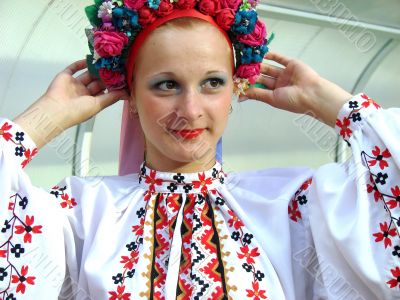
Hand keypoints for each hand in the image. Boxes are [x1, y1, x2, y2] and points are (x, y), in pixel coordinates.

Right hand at [14, 59, 128, 148]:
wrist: (55, 109)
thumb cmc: (77, 111)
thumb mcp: (98, 105)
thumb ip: (112, 98)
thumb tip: (127, 94)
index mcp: (91, 102)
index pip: (104, 92)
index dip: (112, 85)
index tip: (121, 78)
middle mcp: (83, 93)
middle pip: (96, 82)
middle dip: (105, 76)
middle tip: (115, 66)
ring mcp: (74, 85)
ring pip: (87, 74)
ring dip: (95, 69)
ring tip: (105, 61)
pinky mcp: (65, 77)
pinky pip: (73, 68)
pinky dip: (81, 63)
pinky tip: (89, 59)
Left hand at [241, 51, 352, 126]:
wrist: (311, 93)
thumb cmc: (292, 100)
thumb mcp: (271, 98)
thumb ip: (257, 94)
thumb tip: (241, 95)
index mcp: (275, 94)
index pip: (258, 88)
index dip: (249, 84)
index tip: (237, 81)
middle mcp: (279, 84)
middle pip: (262, 77)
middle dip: (252, 73)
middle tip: (240, 68)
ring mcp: (285, 74)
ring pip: (269, 68)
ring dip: (259, 64)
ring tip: (247, 60)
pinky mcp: (291, 64)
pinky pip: (280, 59)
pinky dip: (271, 55)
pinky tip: (261, 53)